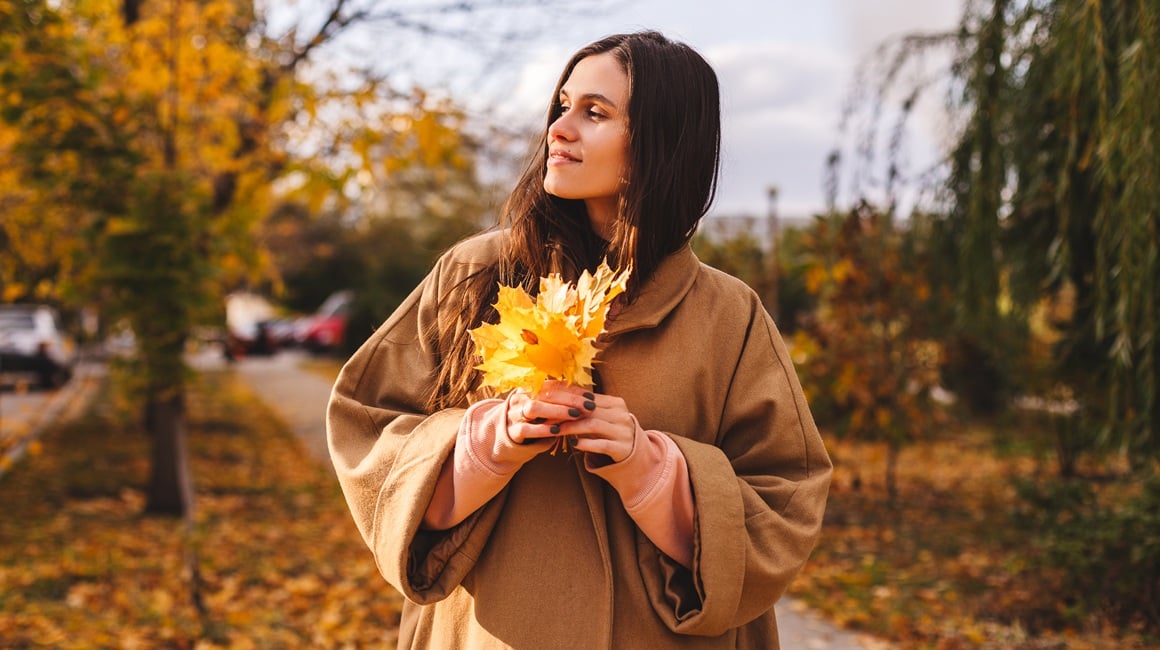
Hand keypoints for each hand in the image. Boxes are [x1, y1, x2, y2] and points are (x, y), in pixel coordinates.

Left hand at [519, 380, 639, 463]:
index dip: (567, 399)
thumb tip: (557, 391)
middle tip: (547, 418)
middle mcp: (622, 415)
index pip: (588, 398)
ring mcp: (623, 432)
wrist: (633, 454)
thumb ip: (584, 406)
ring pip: (593, 425)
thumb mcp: (601, 416)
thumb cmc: (610, 432)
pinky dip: (586, 443)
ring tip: (557, 431)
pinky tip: (574, 443)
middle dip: (566, 414)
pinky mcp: (622, 448)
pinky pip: (601, 444)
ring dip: (572, 427)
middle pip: (589, 410)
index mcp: (616, 403)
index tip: (548, 403)